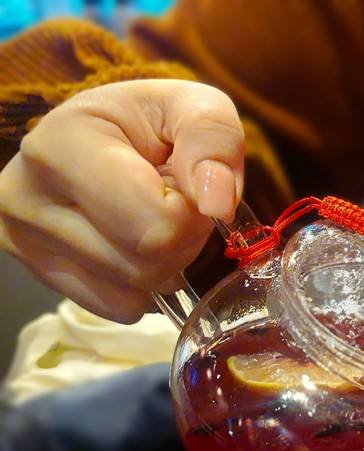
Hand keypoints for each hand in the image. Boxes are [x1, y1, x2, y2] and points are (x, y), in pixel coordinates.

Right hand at [0, 79, 243, 322]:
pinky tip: (133, 244)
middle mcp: (25, 198)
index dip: (191, 213)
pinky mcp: (40, 275)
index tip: (184, 183)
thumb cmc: (150, 122)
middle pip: (147, 265)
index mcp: (60, 146)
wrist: (103, 134)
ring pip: (136, 292)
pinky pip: (121, 308)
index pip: (157, 225)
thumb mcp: (192, 107)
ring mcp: (26, 242)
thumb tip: (217, 204)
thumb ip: (213, 140)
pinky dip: (144, 285)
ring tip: (149, 218)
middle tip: (172, 202)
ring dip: (166, 263)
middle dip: (182, 239)